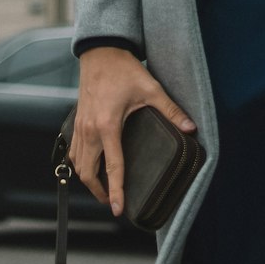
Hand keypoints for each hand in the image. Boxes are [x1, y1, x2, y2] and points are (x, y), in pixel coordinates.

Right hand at [70, 47, 196, 215]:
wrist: (101, 52)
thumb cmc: (124, 70)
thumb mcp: (150, 89)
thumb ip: (170, 110)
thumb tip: (190, 127)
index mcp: (108, 125)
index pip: (112, 167)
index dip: (116, 191)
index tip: (117, 210)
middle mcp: (90, 130)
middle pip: (88, 172)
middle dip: (99, 191)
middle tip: (113, 201)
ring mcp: (81, 126)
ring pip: (78, 164)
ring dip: (89, 179)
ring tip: (103, 188)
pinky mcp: (77, 121)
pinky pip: (74, 151)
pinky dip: (81, 164)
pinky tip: (91, 166)